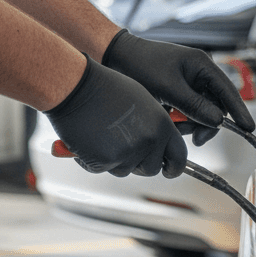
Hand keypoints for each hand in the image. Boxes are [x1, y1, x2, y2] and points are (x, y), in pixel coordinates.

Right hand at [45, 56, 187, 177]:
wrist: (76, 86)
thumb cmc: (106, 89)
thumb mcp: (144, 103)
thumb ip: (156, 127)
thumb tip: (161, 147)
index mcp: (162, 126)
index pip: (179, 157)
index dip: (175, 167)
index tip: (169, 170)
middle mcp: (148, 141)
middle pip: (151, 169)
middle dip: (140, 164)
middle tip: (125, 147)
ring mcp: (127, 153)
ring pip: (126, 170)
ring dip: (116, 160)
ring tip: (104, 135)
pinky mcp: (104, 161)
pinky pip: (103, 169)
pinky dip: (94, 160)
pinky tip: (89, 140)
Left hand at [101, 30, 254, 145]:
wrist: (116, 58)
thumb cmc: (140, 66)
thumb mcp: (168, 87)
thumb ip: (194, 105)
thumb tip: (218, 121)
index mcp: (202, 65)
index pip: (228, 91)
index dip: (239, 111)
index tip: (249, 128)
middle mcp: (200, 74)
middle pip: (216, 107)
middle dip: (206, 124)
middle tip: (195, 139)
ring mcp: (190, 84)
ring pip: (203, 113)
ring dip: (190, 124)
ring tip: (172, 123)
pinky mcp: (180, 94)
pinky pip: (189, 113)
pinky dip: (181, 121)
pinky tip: (169, 120)